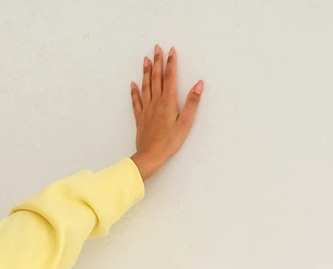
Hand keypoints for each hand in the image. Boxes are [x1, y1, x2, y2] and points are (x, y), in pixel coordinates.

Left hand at [130, 44, 203, 179]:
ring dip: (146, 72)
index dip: (171, 63)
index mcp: (168, 101)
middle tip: (156, 48)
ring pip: (146, 86)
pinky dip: (134, 91)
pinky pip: (136, 101)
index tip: (171, 50)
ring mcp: (146, 109)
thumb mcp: (186, 122)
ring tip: (145, 60)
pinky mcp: (140, 118)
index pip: (170, 77)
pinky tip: (133, 84)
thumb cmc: (169, 141)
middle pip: (157, 78)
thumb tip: (199, 84)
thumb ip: (192, 102)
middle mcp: (156, 102)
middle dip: (158, 62)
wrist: (150, 156)